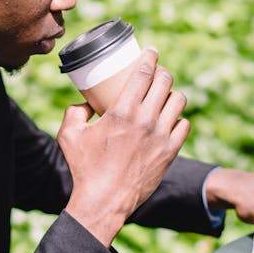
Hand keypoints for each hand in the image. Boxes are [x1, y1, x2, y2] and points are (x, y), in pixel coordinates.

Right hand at [58, 48, 189, 244]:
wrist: (104, 201)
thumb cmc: (84, 168)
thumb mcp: (69, 136)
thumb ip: (74, 112)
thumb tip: (85, 102)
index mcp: (122, 112)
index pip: (143, 73)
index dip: (150, 57)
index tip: (151, 51)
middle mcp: (145, 121)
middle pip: (165, 82)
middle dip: (162, 72)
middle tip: (157, 72)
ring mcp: (161, 137)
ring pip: (178, 101)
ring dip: (172, 94)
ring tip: (165, 95)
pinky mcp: (170, 153)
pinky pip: (184, 125)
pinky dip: (178, 119)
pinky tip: (171, 119)